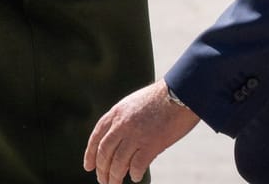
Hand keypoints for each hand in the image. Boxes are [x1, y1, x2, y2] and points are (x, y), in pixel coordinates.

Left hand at [84, 80, 199, 183]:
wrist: (180, 93)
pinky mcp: (151, 144)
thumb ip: (123, 120)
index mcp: (116, 113)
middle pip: (105, 153)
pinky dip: (135, 173)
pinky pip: (137, 165)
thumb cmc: (161, 98)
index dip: (90, 154)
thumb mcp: (134, 103)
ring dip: (114, 176)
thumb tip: (119, 142)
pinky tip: (135, 177)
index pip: (97, 137)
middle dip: (102, 169)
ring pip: (118, 163)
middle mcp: (122, 125)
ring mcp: (136, 135)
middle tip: (103, 180)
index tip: (88, 167)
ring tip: (114, 183)